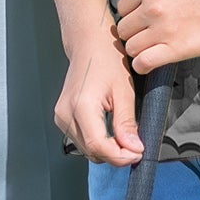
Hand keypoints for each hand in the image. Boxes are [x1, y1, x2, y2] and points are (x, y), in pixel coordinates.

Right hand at [54, 31, 145, 165]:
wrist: (88, 42)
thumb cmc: (106, 59)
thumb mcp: (124, 91)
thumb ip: (126, 123)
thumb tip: (133, 149)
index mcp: (81, 106)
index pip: (99, 147)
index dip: (121, 157)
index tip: (138, 153)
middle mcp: (66, 113)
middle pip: (92, 152)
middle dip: (116, 154)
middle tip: (135, 145)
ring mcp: (61, 116)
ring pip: (87, 150)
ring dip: (107, 150)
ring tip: (124, 135)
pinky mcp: (62, 117)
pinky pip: (81, 141)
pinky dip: (98, 142)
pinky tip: (110, 131)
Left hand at [114, 0, 199, 73]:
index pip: (122, 7)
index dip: (131, 14)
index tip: (140, 20)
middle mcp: (152, 7)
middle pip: (124, 29)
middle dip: (134, 32)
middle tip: (146, 34)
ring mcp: (163, 29)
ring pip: (131, 47)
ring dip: (138, 49)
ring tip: (150, 48)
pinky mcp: (177, 49)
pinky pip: (144, 63)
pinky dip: (143, 65)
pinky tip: (149, 62)